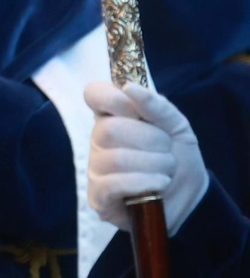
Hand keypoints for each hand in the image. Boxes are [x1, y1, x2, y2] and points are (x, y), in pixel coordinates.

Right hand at [86, 82, 208, 235]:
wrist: (190, 198)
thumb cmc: (178, 157)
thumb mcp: (177, 127)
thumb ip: (157, 105)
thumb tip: (129, 88)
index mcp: (113, 117)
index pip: (94, 94)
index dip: (114, 99)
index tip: (136, 111)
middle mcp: (98, 140)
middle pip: (109, 130)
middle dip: (151, 141)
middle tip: (166, 150)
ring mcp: (96, 168)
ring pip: (116, 159)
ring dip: (154, 166)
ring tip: (166, 172)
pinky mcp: (98, 197)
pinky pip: (113, 184)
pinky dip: (144, 183)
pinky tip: (158, 186)